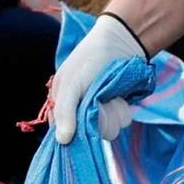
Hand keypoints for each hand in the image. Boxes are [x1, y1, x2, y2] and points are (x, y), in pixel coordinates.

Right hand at [45, 14, 144, 143]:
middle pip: (88, 135)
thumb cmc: (91, 59)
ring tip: (113, 96)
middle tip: (102, 100)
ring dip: (113, 114)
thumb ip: (66, 111)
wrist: (123, 43)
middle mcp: (78, 110)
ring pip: (107, 131)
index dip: (74, 132)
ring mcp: (98, 111)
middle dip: (99, 119)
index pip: (62, 134)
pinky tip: (121, 97)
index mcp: (61, 103)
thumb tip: (62, 141)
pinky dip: (122, 111)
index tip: (84, 120)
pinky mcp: (115, 109)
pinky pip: (120, 122)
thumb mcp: (72, 83)